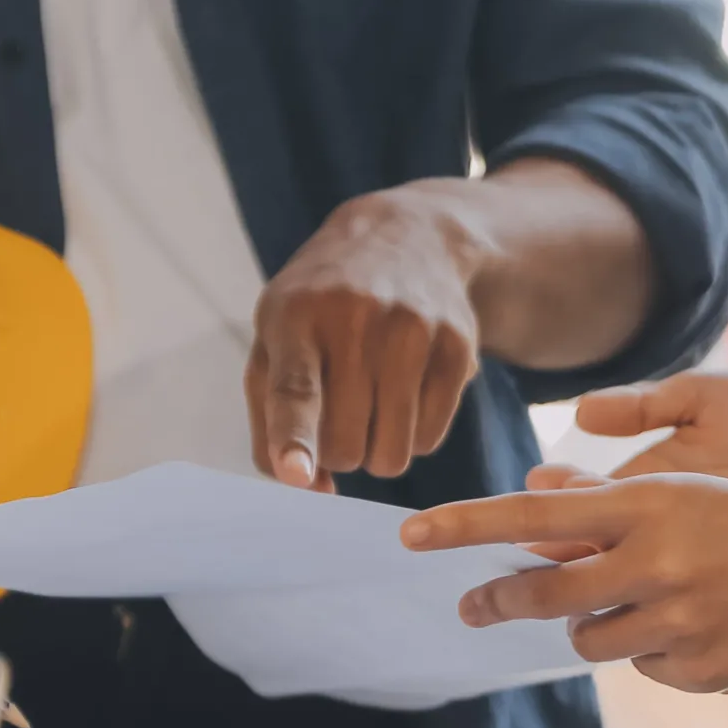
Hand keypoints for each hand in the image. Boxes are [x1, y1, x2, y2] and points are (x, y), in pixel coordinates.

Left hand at [245, 186, 481, 490]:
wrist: (404, 238)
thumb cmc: (320, 311)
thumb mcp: (274, 345)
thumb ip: (270, 424)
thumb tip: (310, 489)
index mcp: (296, 316)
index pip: (295, 390)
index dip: (294, 438)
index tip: (297, 474)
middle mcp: (355, 318)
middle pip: (345, 447)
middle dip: (338, 451)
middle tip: (338, 413)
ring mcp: (412, 329)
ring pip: (391, 454)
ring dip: (376, 451)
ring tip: (370, 405)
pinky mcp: (456, 346)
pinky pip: (429, 440)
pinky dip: (412, 434)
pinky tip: (404, 394)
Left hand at [400, 472, 727, 694]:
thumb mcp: (684, 497)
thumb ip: (609, 514)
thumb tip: (533, 526)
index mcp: (648, 505)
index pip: (533, 516)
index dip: (466, 527)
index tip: (410, 534)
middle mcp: (655, 561)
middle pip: (544, 594)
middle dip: (501, 601)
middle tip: (473, 606)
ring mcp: (677, 619)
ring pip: (589, 641)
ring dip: (597, 628)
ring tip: (649, 605)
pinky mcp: (697, 668)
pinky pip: (643, 668)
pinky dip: (656, 653)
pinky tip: (702, 629)